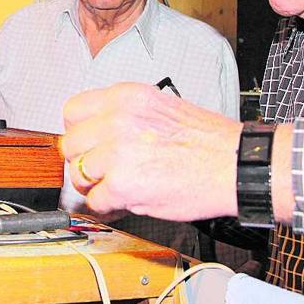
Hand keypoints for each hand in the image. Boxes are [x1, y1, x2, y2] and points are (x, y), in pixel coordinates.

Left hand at [61, 82, 241, 221]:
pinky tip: (125, 202)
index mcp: (125, 97)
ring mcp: (116, 152)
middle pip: (69, 144)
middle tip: (101, 171)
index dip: (79, 131)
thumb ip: (124, 114)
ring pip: (78, 174)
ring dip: (94, 186)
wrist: (234, 165)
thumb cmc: (208, 140)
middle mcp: (116, 120)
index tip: (88, 143)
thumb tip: (98, 132)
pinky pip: (94, 201)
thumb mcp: (161, 106)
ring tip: (114, 188)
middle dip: (83, 161)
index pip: (73, 110)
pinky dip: (108, 207)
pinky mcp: (121, 184)